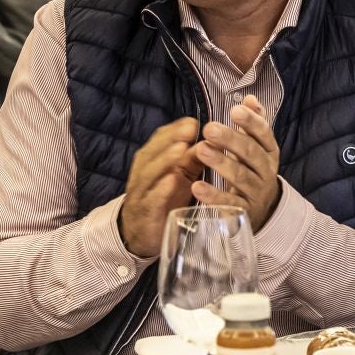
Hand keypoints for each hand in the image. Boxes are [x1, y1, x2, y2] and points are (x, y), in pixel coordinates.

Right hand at [117, 117, 200, 256]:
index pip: (161, 138)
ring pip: (150, 172)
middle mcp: (143, 171)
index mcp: (152, 158)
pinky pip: (151, 199)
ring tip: (181, 149)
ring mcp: (142, 191)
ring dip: (165, 160)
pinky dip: (161, 189)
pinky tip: (172, 181)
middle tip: (190, 129)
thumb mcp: (181, 175)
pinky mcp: (145, 212)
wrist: (141, 232)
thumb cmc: (165, 197)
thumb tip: (213, 139)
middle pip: (154, 151)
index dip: (176, 129)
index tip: (194, 122)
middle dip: (171, 138)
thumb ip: (193, 158)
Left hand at [191, 95, 282, 230]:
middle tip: (209, 128)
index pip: (264, 134)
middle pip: (251, 153)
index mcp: (270, 152)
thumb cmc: (253, 169)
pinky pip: (229, 204)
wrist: (262, 208)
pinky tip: (197, 186)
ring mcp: (257, 192)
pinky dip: (213, 196)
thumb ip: (254, 122)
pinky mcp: (244, 212)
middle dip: (231, 140)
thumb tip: (249, 98)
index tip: (235, 110)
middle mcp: (266, 171)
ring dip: (221, 163)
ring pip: (240, 177)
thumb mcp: (257, 146)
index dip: (251, 122)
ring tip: (201, 150)